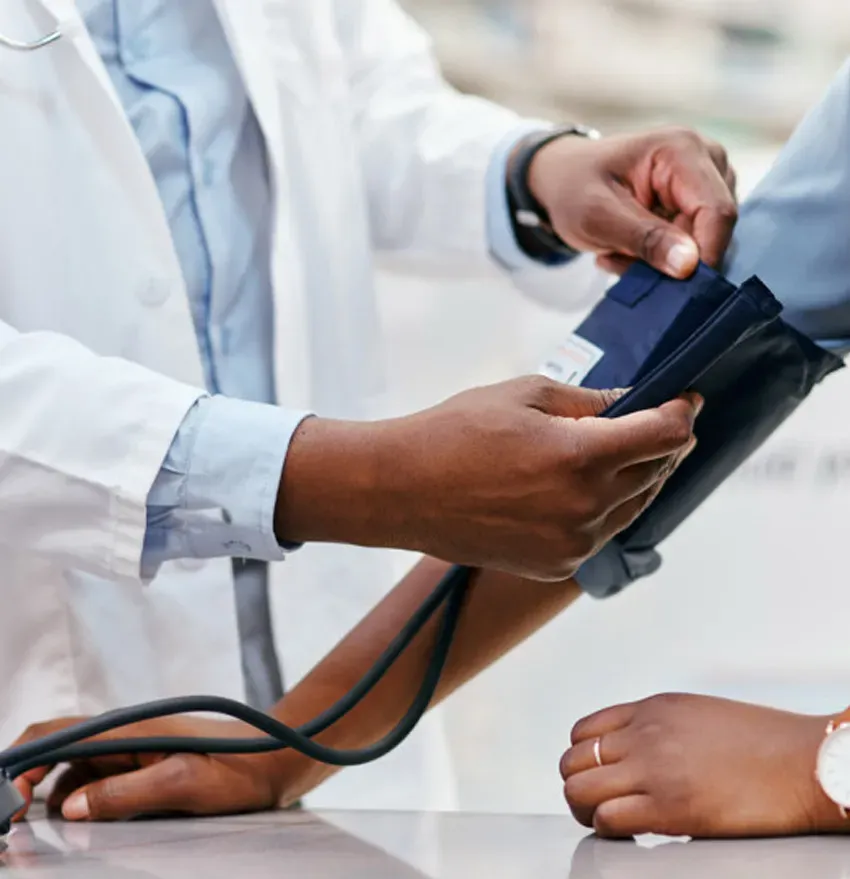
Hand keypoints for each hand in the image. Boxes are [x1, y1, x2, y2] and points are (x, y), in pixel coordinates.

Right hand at [9, 717, 280, 821]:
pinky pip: (99, 778)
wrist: (277, 759)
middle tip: (15, 825)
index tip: (6, 805)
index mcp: (127, 729)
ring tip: (47, 829)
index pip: (53, 735)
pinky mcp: (145, 762)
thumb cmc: (238, 766)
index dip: (18, 765)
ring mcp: (134, 747)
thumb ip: (123, 793)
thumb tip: (69, 808)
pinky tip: (84, 820)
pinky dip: (80, 797)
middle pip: (56, 750)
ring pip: (73, 768)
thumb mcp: (182, 784)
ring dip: (53, 795)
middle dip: (26, 782)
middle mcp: (124, 733)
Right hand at [276, 377, 700, 580]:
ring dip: (638, 478)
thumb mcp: (524, 394)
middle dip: (665, 443)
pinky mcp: (554, 566)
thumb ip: (588, 401)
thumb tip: (629, 403)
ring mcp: (571, 544)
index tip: (686, 399)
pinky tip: (583, 488)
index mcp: (581, 456)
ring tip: (623, 452)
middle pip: (657, 472)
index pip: (665, 435)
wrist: (400, 491)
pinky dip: (604, 509)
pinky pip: (600, 534)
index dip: (683, 412)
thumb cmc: (454, 432)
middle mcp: (585, 507)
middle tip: (659, 421)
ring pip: (633, 507)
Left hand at [525, 127, 737, 276]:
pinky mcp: (700, 204)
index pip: (717, 211)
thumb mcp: (597, 216)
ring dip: (660, 261)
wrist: (564, 179)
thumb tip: (688, 265)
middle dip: (671, 259)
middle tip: (620, 260)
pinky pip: (693, 247)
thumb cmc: (574, 188)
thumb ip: (644, 239)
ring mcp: (707, 182)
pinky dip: (659, 259)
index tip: (673, 286)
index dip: (704, 255)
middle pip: (714, 229)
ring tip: (618, 251)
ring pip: (703, 243)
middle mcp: (706, 160)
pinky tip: (627, 250)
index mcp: (682, 150)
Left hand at [560, 693, 841, 838]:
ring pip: (578, 789)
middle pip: (572, 761)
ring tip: (603, 820)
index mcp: (652, 708)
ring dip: (585, 809)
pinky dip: (606, 828)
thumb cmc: (763, 744)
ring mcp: (654, 769)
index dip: (583, 759)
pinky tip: (626, 832)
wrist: (804, 763)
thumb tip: (637, 748)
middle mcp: (644, 734)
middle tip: (595, 804)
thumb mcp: (698, 714)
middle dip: (578, 784)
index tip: (595, 777)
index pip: (583, 731)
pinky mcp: (669, 807)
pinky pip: (606, 818)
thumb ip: (659, 725)